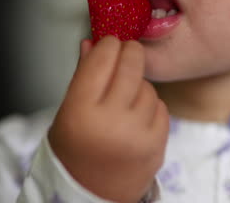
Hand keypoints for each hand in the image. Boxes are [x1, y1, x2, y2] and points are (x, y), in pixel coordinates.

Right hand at [48, 36, 169, 202]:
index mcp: (81, 112)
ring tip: (125, 98)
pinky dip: (151, 105)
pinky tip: (137, 116)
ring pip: (148, 86)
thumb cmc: (77, 150)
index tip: (111, 41)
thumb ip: (83, 75)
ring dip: (139, 84)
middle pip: (131, 66)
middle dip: (131, 51)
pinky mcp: (158, 142)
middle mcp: (112, 123)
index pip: (101, 61)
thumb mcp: (69, 112)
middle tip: (129, 49)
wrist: (94, 192)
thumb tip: (92, 42)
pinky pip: (160, 106)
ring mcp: (139, 134)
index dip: (108, 44)